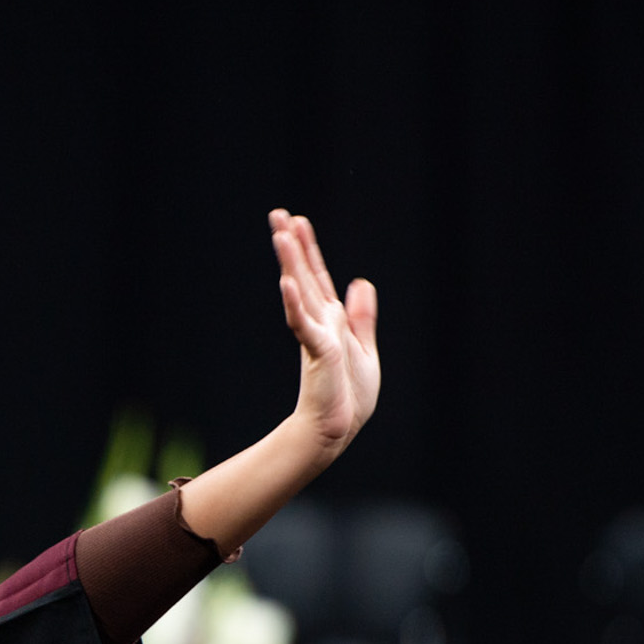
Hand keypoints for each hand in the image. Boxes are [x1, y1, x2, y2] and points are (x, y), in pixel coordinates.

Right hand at [272, 210, 379, 457]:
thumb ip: (361, 317)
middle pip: (304, 274)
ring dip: (291, 263)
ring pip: (301, 291)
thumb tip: (360, 282)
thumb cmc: (349, 397)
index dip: (308, 248)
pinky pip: (304, 323)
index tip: (297, 221)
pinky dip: (295, 303)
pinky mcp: (318, 351)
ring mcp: (316, 334)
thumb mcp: (365, 349)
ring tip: (281, 235)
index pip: (318, 275)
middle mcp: (320, 321)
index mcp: (331, 319)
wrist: (338, 429)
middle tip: (277, 214)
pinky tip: (288, 283)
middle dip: (292, 245)